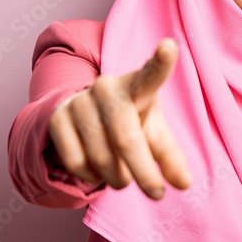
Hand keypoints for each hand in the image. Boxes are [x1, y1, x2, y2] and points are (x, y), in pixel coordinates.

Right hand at [48, 38, 191, 200]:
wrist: (83, 114)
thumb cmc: (130, 121)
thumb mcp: (154, 134)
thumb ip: (170, 157)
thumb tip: (184, 184)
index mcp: (137, 85)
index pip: (151, 74)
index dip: (161, 61)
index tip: (170, 47)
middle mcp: (106, 87)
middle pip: (127, 139)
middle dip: (144, 173)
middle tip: (156, 194)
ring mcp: (79, 102)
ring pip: (102, 157)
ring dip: (118, 178)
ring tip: (123, 176)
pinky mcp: (57, 119)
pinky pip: (77, 163)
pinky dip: (91, 177)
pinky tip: (96, 169)